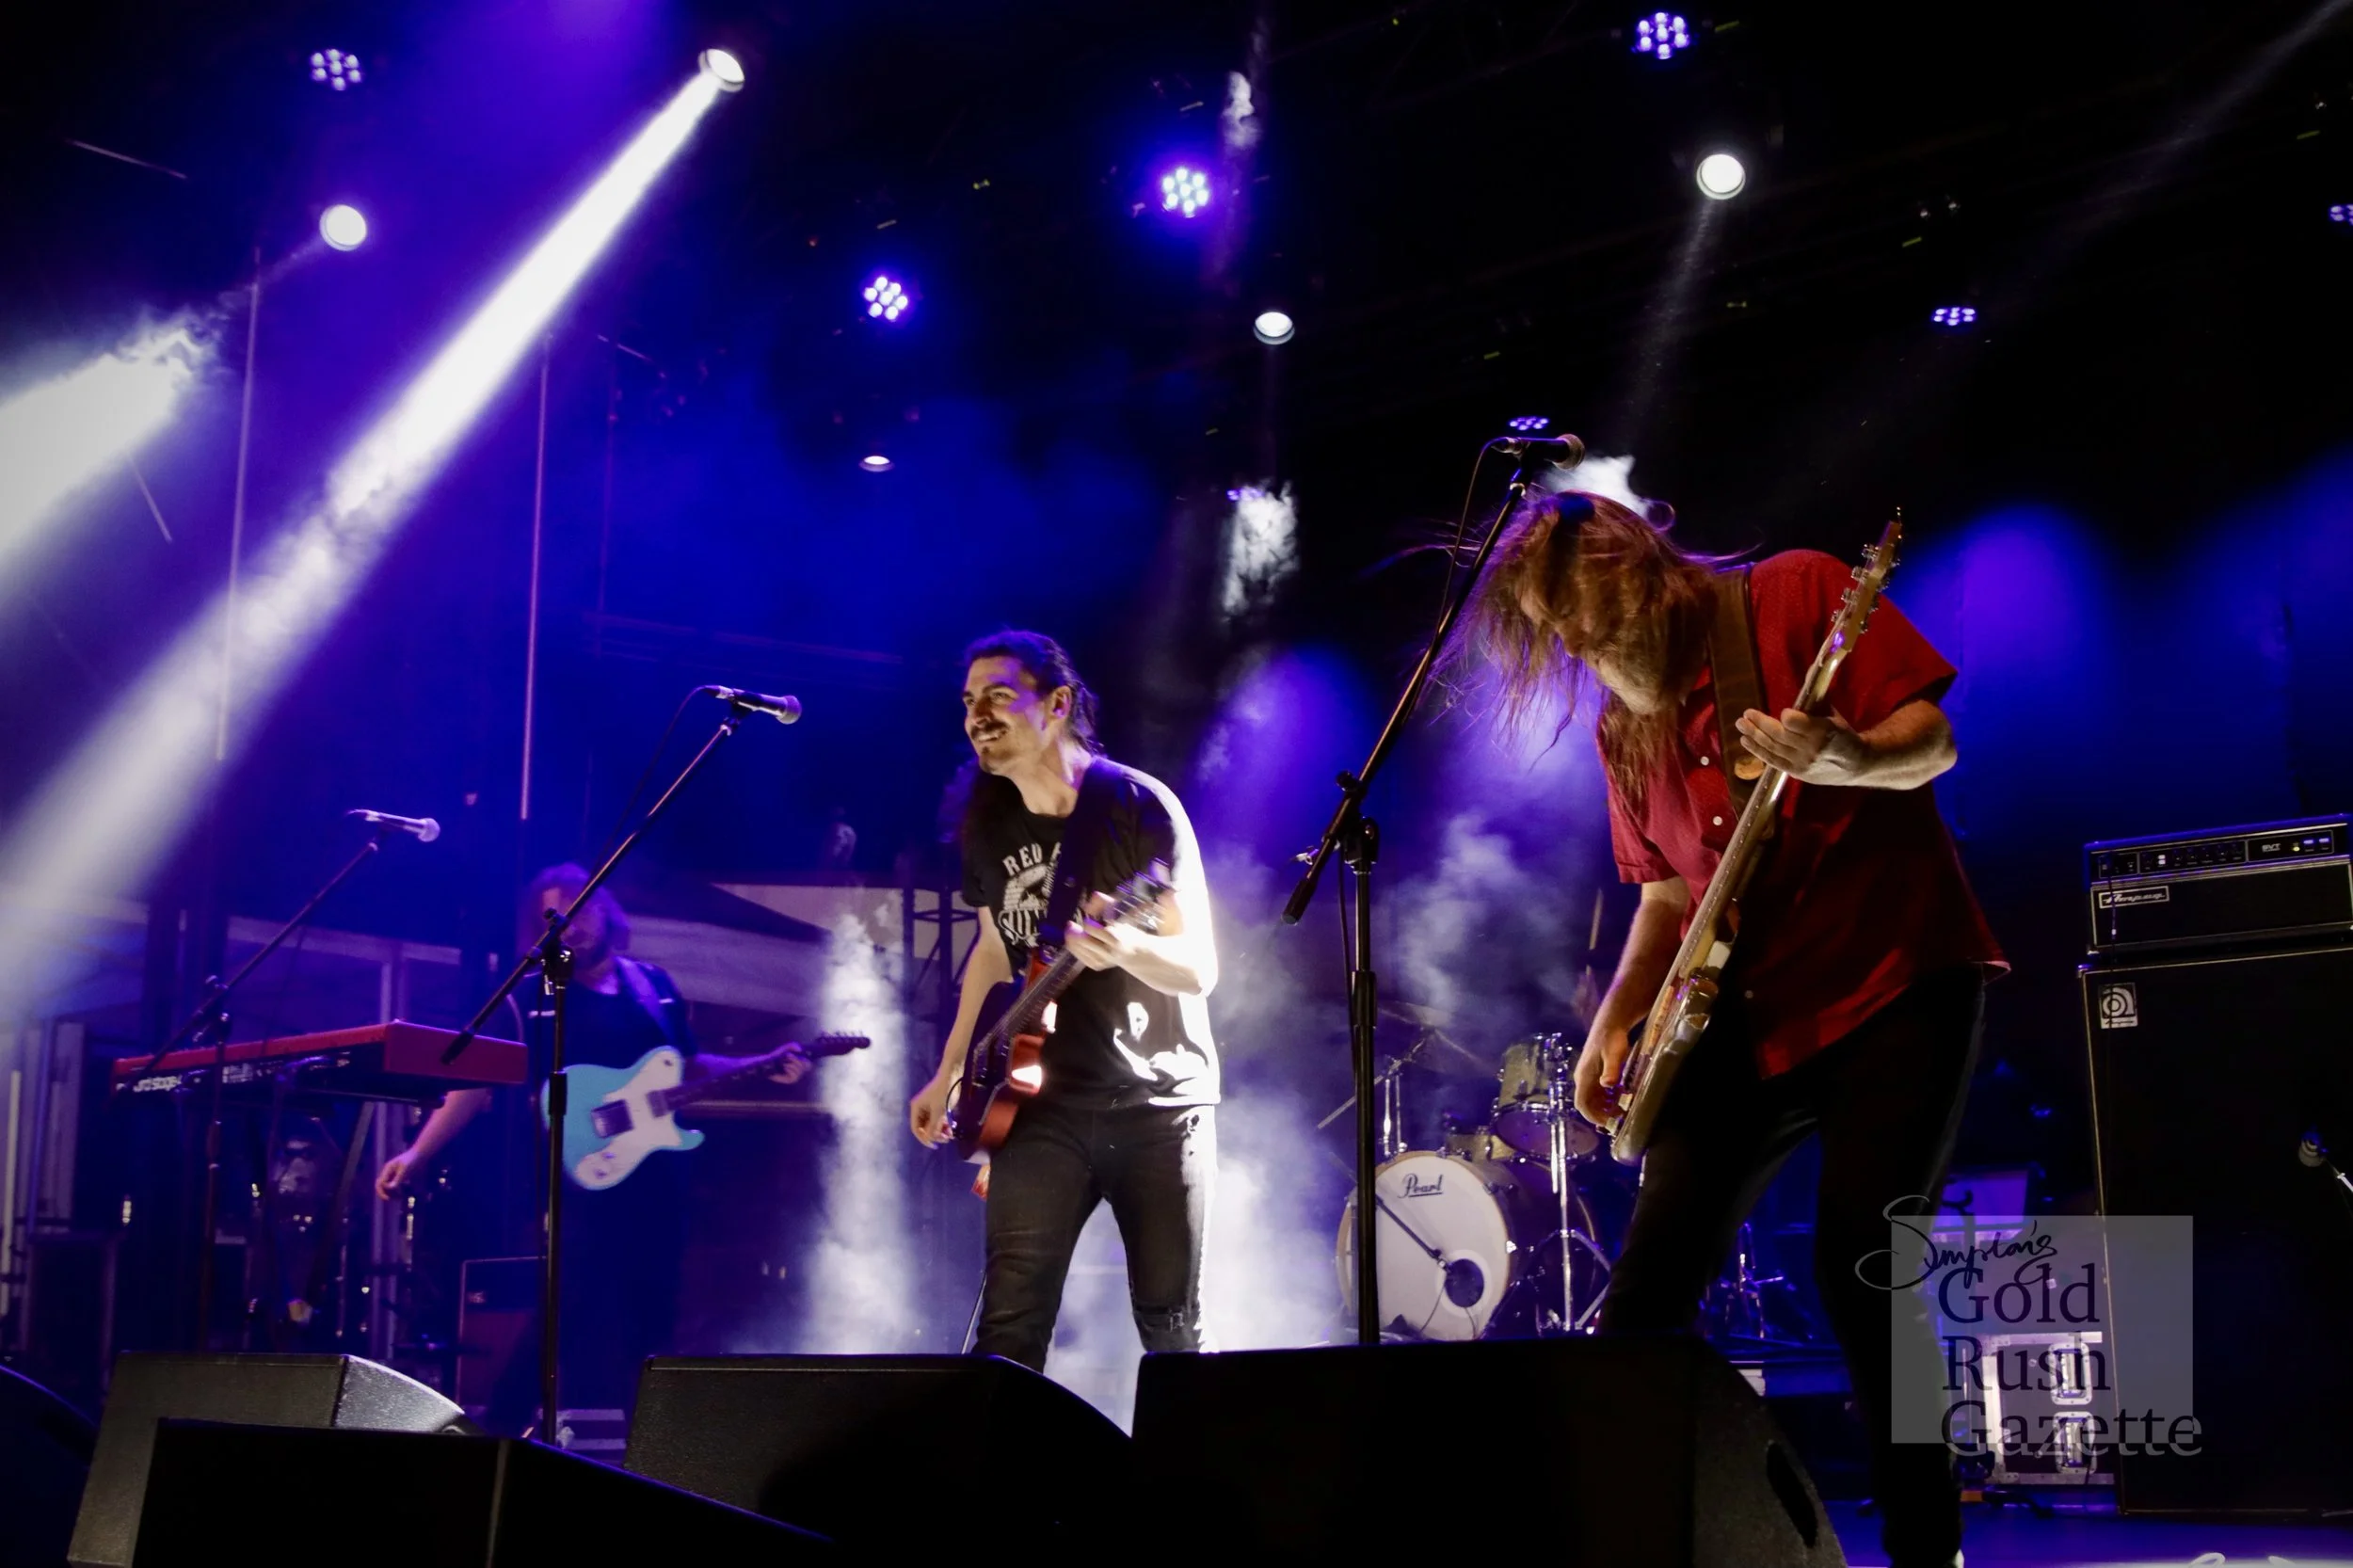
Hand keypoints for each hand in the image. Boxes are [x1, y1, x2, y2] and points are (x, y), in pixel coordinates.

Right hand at [375, 1148, 421, 1200]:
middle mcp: (388, 1173)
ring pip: (388, 1188)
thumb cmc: (412, 1159)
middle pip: (381, 1186)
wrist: (420, 1155)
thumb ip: (398, 1178)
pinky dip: (399, 1191)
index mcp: (388, 1169)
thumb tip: (390, 1188)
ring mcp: (393, 1175)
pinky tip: (406, 1193)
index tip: (389, 1197)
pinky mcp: (399, 1178)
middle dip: (385, 1194)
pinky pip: (396, 1188)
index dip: (383, 1191)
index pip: (380, 1183)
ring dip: (393, 1194)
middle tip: (391, 1200)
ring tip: (402, 1197)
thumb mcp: (405, 1168)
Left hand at [765, 1045, 810, 1085]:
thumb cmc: (777, 1055)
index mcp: (800, 1064)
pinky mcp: (790, 1080)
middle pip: (805, 1066)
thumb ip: (793, 1045)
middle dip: (796, 1059)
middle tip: (788, 1056)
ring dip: (791, 1064)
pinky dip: (790, 1069)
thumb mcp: (786, 1048)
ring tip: (784, 1063)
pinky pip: (795, 1075)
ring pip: (800, 1070)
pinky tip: (785, 1067)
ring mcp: (795, 1076)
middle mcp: (799, 1071)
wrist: (768, 1063)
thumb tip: (800, 1050)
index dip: (805, 1061)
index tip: (797, 1055)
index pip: (809, 1065)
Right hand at [908, 1072, 955, 1146]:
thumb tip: (931, 1138)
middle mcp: (920, 1110)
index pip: (916, 1129)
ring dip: (941, 1131)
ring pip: (933, 1125)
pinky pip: (938, 1120)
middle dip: (935, 1135)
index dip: (924, 1139)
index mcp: (916, 1109)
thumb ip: (934, 1126)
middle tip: (947, 1138)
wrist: (952, 1075)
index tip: (935, 1145)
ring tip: (951, 1134)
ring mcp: (929, 1109)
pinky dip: (944, 1125)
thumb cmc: (943, 1092)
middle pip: (925, 1128)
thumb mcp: (939, 1111)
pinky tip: (952, 1128)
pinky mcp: (937, 1107)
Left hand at [1064, 892, 1135, 972]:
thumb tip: (1095, 895)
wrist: (1134, 953)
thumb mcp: (1121, 916)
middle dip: (1074, 931)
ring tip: (1072, 930)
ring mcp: (1101, 961)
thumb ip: (1107, 905)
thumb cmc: (1127, 932)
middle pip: (1082, 940)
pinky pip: (1078, 955)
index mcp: (1115, 939)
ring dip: (1071, 937)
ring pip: (1077, 948)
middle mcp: (1107, 952)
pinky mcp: (1095, 966)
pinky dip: (1073, 946)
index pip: (1091, 929)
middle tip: (1071, 923)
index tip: (1087, 916)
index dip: (1087, 921)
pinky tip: (1076, 940)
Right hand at [1573, 1020, 1631, 1129]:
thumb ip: (1611, 1070)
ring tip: (1623, 1110)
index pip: (1582, 1103)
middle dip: (1601, 1114)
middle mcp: (1583, 1078)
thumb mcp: (1614, 1055)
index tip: (1607, 1124)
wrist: (1610, 1023)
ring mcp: (1589, 1075)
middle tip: (1619, 1119)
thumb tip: (1606, 1084)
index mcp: (1584, 1076)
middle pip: (1588, 1103)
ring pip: (1594, 1098)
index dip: (1592, 1116)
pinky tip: (1622, 1096)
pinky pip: (1599, 1091)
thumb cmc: (1612, 1039)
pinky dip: (1609, 1098)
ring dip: (1606, 1106)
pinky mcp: (1596, 1072)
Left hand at [1734, 707, 1866, 784]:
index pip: (1797, 723)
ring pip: (1772, 748)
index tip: (1783, 712)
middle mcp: (1811, 748)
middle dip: (1759, 724)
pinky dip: (1758, 751)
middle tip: (1745, 715)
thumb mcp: (1831, 713)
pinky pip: (1773, 761)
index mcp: (1823, 730)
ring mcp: (1803, 762)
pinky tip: (1746, 741)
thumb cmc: (1841, 733)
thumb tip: (1813, 665)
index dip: (1788, 717)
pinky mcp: (1796, 772)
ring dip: (1753, 736)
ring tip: (1741, 725)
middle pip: (1779, 735)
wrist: (1855, 764)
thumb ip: (1816, 694)